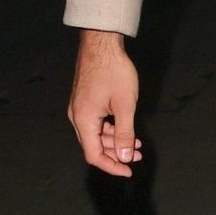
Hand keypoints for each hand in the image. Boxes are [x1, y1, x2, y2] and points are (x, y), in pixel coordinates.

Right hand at [68, 29, 142, 175]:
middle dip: (116, 154)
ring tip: (137, 144)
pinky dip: (110, 129)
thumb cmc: (114, 71)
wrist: (101, 44)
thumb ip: (125, 133)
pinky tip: (126, 128)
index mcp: (84, 120)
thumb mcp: (125, 105)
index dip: (111, 166)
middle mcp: (77, 117)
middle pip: (94, 146)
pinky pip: (96, 123)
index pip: (94, 155)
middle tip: (138, 156)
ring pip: (96, 135)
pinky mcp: (84, 101)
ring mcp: (79, 108)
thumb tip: (126, 157)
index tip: (128, 171)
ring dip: (115, 141)